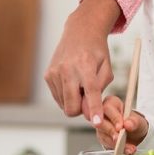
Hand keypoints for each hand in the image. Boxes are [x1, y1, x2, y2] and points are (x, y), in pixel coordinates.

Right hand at [43, 0, 121, 123]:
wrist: (80, 32)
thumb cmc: (96, 52)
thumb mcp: (106, 69)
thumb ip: (100, 91)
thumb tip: (89, 114)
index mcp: (86, 65)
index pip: (91, 92)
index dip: (94, 109)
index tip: (97, 122)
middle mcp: (67, 69)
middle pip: (72, 107)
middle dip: (82, 110)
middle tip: (89, 98)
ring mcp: (54, 72)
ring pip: (64, 105)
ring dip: (74, 101)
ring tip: (80, 84)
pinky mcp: (47, 75)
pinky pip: (58, 98)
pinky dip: (66, 95)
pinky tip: (72, 81)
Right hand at [95, 95, 148, 154]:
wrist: (134, 134)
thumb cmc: (134, 122)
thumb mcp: (138, 121)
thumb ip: (134, 121)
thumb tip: (128, 124)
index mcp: (111, 103)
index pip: (108, 108)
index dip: (114, 118)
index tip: (120, 127)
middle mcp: (103, 113)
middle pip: (101, 122)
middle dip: (111, 132)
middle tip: (119, 139)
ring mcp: (100, 126)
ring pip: (103, 134)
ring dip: (115, 143)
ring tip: (128, 148)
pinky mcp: (101, 137)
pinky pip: (105, 143)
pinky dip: (115, 148)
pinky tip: (124, 150)